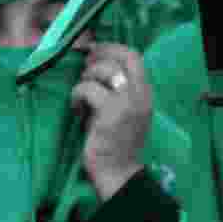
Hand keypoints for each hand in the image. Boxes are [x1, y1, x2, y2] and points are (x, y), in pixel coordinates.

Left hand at [72, 43, 152, 200]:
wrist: (119, 173)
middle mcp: (141, 95)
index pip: (134, 56)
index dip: (112, 48)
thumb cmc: (117, 143)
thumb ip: (117, 89)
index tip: (94, 52)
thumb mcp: (124, 111)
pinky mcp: (110, 114)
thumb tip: (93, 64)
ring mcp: (127, 104)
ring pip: (102, 71)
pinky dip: (76, 96)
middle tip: (84, 70)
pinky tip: (76, 110)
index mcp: (146, 93)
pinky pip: (87, 89)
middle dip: (97, 58)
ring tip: (80, 95)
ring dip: (85, 78)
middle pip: (121, 57)